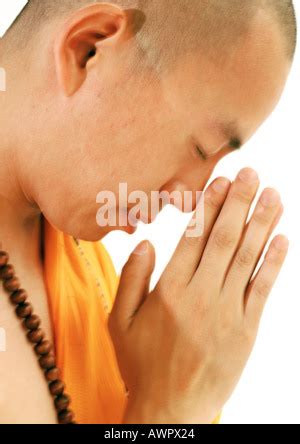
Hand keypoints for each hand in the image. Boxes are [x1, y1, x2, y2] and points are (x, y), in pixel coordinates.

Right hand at [108, 168, 287, 423]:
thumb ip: (131, 279)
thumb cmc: (141, 363)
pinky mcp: (247, 330)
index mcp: (169, 291)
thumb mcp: (119, 322)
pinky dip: (274, 262)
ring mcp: (227, 313)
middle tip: (253, 175)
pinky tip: (282, 238)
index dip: (210, 206)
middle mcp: (201, 296)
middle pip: (225, 240)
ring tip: (274, 195)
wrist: (171, 410)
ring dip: (262, 224)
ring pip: (248, 259)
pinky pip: (263, 290)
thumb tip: (146, 242)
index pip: (194, 237)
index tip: (221, 181)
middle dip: (240, 203)